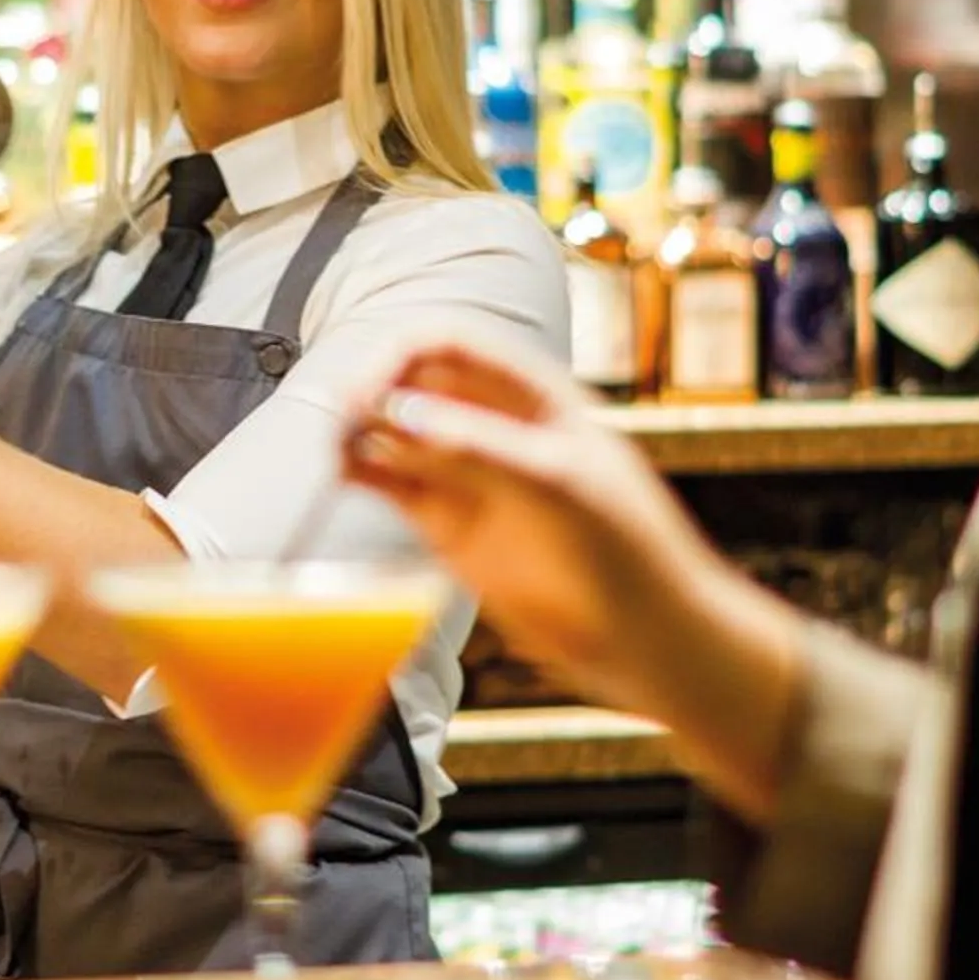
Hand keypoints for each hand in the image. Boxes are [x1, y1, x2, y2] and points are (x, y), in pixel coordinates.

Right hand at [339, 333, 732, 724]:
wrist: (647, 634)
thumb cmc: (629, 546)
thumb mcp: (561, 484)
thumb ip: (482, 448)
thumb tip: (403, 416)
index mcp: (533, 396)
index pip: (451, 346)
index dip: (404, 354)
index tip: (372, 387)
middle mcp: (494, 428)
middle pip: (412, 383)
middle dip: (372, 389)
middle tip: (343, 418)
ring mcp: (469, 478)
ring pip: (394, 434)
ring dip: (358, 431)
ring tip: (331, 448)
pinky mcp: (449, 528)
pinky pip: (393, 486)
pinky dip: (361, 474)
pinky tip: (340, 474)